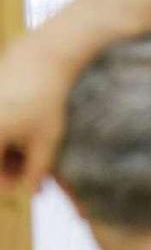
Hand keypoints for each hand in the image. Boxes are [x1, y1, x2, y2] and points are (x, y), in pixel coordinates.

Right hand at [0, 34, 71, 192]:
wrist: (40, 57)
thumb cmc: (48, 98)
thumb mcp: (48, 137)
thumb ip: (37, 169)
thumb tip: (28, 192)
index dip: (11, 183)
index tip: (31, 183)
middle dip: (6, 167)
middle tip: (31, 167)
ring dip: (4, 152)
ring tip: (28, 146)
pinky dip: (2, 137)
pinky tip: (20, 132)